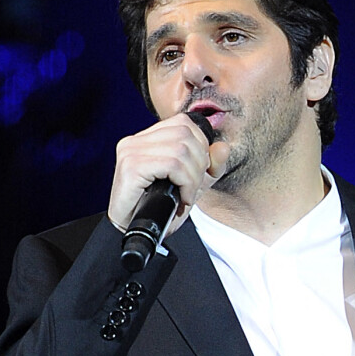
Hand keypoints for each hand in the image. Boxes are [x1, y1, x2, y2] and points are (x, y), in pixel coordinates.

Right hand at [107, 113, 229, 235]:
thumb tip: (223, 147)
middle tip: (193, 187)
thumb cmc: (160, 208)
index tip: (199, 170)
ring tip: (187, 194)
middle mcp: (136, 140)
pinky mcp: (131, 167)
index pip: (184, 123)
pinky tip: (182, 197)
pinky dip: (185, 183)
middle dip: (200, 163)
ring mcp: (131, 151)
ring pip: (181, 150)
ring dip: (193, 177)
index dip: (201, 145)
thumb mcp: (193, 183)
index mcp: (147, 138)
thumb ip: (211, 165)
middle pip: (185, 135)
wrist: (135, 232)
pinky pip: (172, 165)